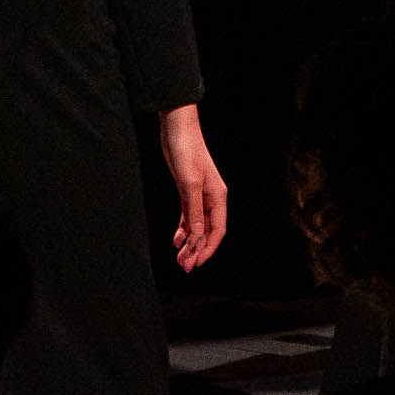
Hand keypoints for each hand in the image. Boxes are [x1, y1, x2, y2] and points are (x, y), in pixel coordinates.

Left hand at [159, 104, 226, 271]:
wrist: (177, 128)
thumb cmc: (185, 151)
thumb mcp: (188, 183)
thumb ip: (193, 212)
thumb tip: (197, 237)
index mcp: (218, 196)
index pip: (217, 230)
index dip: (208, 248)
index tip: (197, 263)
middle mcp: (211, 197)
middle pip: (207, 230)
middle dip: (197, 249)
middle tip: (184, 266)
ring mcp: (200, 194)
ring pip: (197, 225)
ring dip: (189, 242)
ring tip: (179, 258)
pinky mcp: (188, 190)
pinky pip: (188, 216)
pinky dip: (183, 229)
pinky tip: (176, 240)